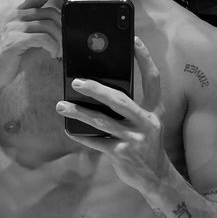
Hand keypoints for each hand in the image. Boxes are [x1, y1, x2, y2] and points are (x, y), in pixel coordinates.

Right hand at [0, 0, 72, 88]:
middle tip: (66, 42)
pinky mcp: (16, 40)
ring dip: (59, 40)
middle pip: (50, 12)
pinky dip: (53, 46)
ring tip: (60, 51)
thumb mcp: (31, 40)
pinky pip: (43, 38)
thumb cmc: (13, 58)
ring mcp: (14, 27)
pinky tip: (53, 54)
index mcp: (20, 13)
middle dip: (63, 28)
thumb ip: (43, 30)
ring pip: (48, 26)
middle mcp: (16, 16)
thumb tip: (63, 26)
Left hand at [56, 38, 169, 191]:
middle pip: (119, 100)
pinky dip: (81, 136)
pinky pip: (96, 142)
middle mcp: (147, 122)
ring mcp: (134, 139)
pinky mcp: (122, 154)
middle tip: (76, 82)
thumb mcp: (146, 122)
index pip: (153, 79)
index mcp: (155, 110)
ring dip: (79, 113)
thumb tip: (100, 90)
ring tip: (61, 106)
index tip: (134, 40)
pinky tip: (69, 129)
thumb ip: (130, 108)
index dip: (145, 59)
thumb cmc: (145, 143)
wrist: (155, 177)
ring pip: (102, 121)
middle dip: (96, 89)